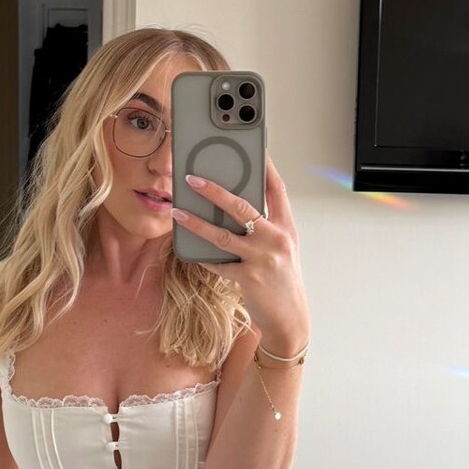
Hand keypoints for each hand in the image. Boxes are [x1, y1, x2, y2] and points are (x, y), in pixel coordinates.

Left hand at [172, 150, 310, 348]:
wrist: (289, 319)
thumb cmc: (282, 281)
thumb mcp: (281, 249)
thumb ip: (264, 228)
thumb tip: (233, 208)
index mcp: (286, 227)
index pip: (276, 190)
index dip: (264, 167)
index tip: (252, 149)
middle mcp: (277, 239)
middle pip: (243, 207)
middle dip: (214, 191)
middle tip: (192, 179)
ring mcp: (263, 259)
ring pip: (223, 234)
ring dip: (197, 223)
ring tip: (178, 213)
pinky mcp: (249, 278)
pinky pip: (219, 263)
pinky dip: (204, 257)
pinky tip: (191, 251)